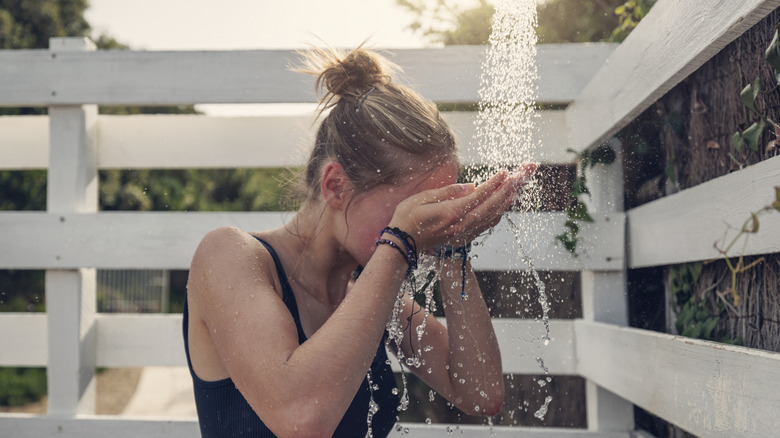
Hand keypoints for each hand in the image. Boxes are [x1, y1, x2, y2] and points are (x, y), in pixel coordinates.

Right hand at [389, 162, 536, 250]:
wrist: (402, 244)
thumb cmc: (407, 218)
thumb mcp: (423, 198)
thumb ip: (449, 192)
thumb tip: (472, 186)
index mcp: (451, 213)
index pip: (479, 195)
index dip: (494, 184)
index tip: (504, 173)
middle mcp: (461, 224)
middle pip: (491, 206)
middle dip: (507, 190)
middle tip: (520, 177)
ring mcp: (463, 233)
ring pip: (491, 217)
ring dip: (505, 202)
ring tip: (516, 189)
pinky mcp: (462, 238)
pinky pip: (485, 226)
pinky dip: (496, 215)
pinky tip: (502, 207)